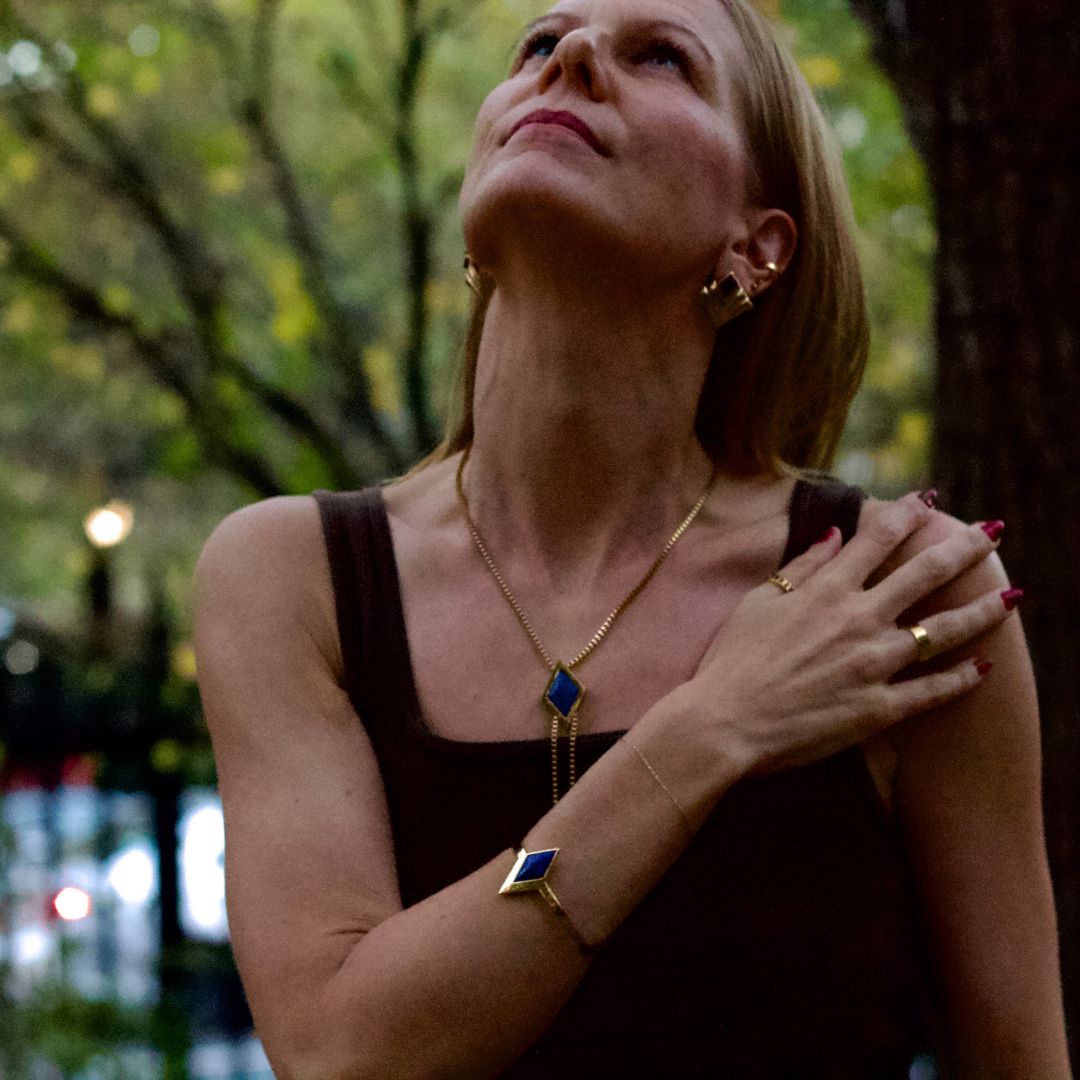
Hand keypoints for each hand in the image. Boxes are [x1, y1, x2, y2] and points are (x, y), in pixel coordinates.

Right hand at [683, 494, 1009, 774]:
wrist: (725, 723)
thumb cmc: (732, 660)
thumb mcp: (759, 601)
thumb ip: (802, 567)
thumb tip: (831, 535)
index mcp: (827, 591)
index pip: (877, 538)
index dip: (907, 513)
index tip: (928, 499)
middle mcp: (859, 620)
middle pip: (925, 574)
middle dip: (964, 547)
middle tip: (992, 531)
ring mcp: (873, 665)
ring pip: (944, 631)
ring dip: (983, 610)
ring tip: (1012, 596)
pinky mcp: (878, 708)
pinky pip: (930, 690)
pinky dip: (960, 679)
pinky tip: (981, 668)